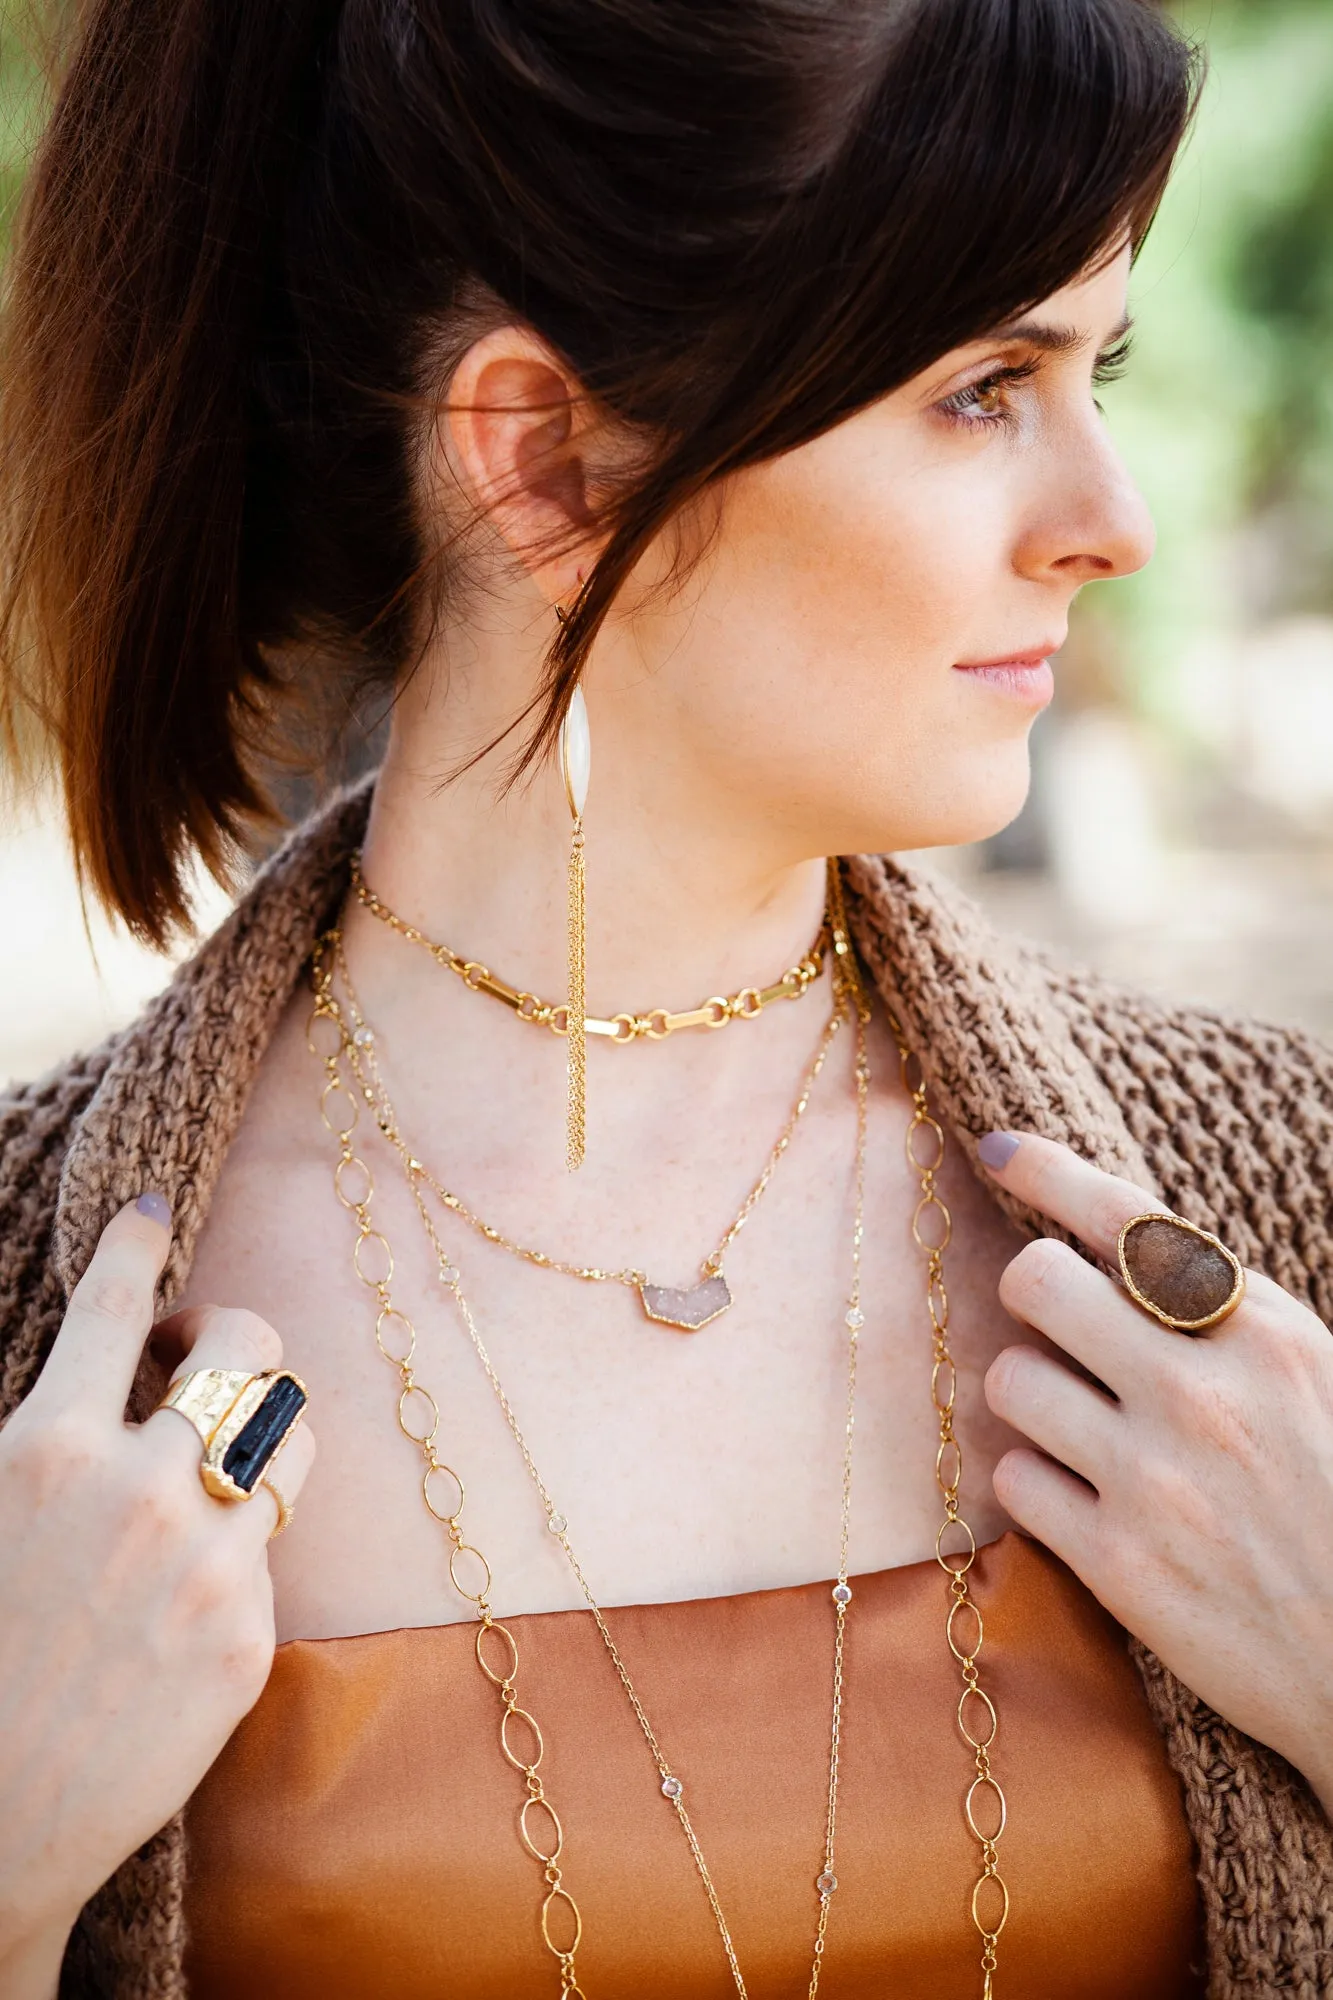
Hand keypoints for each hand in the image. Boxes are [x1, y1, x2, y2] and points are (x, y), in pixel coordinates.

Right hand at [0, 1197, 314, 1990]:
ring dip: (257, 1426)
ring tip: (213, 1453)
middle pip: (247, 1351)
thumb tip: (94, 1386)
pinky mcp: (249, 1639)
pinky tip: (189, 1580)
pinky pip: (271, 1547)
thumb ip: (44, 1443)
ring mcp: (208, 1568)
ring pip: (290, 1436)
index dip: (136, 1248)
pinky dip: (239, 1541)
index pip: (113, 1308)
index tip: (152, 1216)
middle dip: (227, 1332)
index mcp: (44, 1453)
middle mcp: (140, 1495)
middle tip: (195, 1353)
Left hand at [978, 1132, 1332, 1811]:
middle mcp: (1205, 1392)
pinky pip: (1011, 1477)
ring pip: (1010, 1378)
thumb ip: (1222, 1315)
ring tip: (1078, 1426)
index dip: (1048, 1170)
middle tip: (1060, 1331)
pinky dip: (1032, 1481)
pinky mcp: (1118, 1563)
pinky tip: (1078, 1496)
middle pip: (1036, 1281)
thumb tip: (1118, 1248)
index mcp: (1267, 1333)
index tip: (997, 1146)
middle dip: (1035, 1298)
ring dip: (1029, 1395)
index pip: (1131, 1220)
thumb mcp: (1311, 1378)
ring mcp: (1156, 1479)